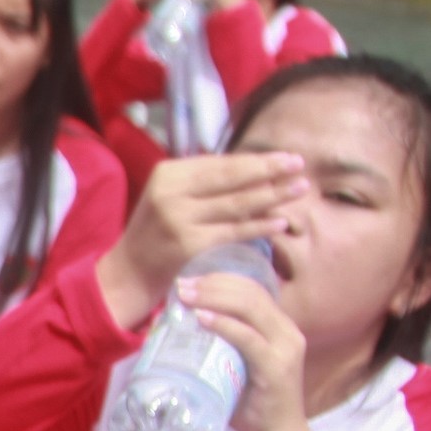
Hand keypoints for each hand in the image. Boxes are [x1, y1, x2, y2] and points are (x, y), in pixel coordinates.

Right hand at [96, 147, 307, 331]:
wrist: (129, 273)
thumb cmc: (157, 233)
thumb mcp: (172, 198)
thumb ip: (204, 183)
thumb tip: (256, 168)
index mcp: (168, 174)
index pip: (220, 163)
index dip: (256, 160)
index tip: (285, 157)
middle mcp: (172, 193)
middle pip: (231, 178)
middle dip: (269, 170)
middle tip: (300, 165)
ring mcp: (179, 220)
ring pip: (236, 204)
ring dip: (273, 195)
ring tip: (300, 188)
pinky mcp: (189, 245)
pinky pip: (233, 232)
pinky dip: (259, 226)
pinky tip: (281, 222)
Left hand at [183, 266, 317, 430]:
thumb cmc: (250, 404)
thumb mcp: (236, 366)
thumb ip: (220, 346)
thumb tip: (177, 330)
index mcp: (280, 327)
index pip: (252, 289)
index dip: (220, 279)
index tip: (189, 280)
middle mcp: (287, 332)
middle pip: (250, 292)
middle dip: (213, 284)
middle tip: (182, 286)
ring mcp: (284, 348)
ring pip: (250, 307)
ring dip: (214, 297)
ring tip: (186, 297)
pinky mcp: (276, 366)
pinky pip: (248, 337)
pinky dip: (223, 325)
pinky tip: (201, 320)